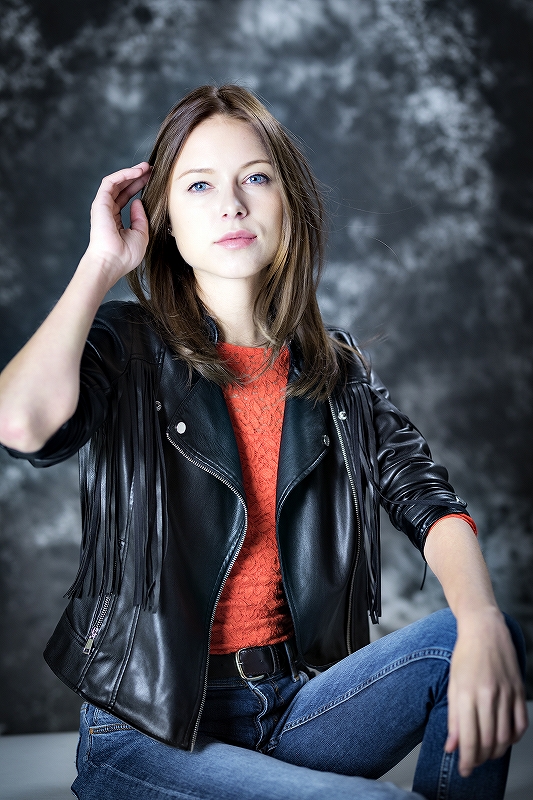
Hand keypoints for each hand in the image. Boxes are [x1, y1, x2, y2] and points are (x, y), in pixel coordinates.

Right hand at [85, 162, 151, 284]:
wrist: (112, 262)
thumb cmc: (125, 255)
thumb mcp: (141, 234)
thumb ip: (140, 218)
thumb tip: (138, 202)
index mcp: (116, 221)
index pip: (126, 198)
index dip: (138, 187)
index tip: (152, 180)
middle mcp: (108, 212)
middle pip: (122, 188)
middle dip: (136, 177)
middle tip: (151, 169)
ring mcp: (103, 206)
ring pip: (116, 182)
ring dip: (131, 173)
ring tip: (146, 167)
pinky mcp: (100, 202)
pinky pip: (110, 182)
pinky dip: (123, 175)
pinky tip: (137, 172)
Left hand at [445, 606, 527, 776]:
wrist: (485, 630)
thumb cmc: (465, 655)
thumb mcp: (453, 684)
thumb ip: (453, 717)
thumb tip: (451, 747)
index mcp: (467, 693)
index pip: (469, 738)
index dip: (466, 760)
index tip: (463, 770)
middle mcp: (488, 695)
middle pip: (488, 741)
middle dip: (480, 759)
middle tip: (473, 764)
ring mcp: (507, 693)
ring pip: (505, 736)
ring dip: (496, 752)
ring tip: (486, 754)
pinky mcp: (519, 690)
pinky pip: (521, 724)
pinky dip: (514, 738)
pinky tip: (504, 740)